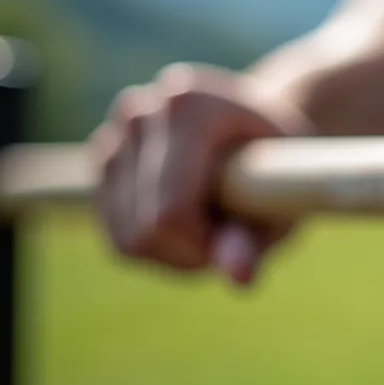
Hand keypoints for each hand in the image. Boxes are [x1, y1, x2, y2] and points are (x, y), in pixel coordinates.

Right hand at [88, 63, 313, 286]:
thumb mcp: (281, 198)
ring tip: (214, 224)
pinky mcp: (101, 158)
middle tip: (231, 236)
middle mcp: (139, 110)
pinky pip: (116, 235)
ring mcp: (113, 132)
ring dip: (172, 254)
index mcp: (187, 105)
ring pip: (126, 239)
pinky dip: (152, 245)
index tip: (240, 241)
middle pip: (143, 230)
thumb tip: (239, 280)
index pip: (169, 213)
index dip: (202, 247)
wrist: (256, 125)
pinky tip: (188, 221)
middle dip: (190, 253)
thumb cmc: (277, 164)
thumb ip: (255, 238)